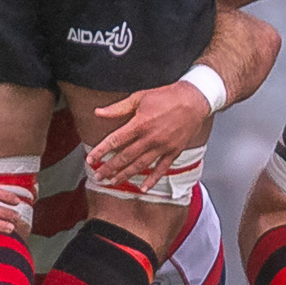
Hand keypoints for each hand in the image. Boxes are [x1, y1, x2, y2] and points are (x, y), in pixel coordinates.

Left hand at [89, 82, 210, 192]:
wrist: (195, 100)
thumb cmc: (167, 96)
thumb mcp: (140, 97)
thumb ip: (118, 108)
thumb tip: (98, 112)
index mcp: (140, 124)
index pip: (115, 140)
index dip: (101, 151)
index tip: (90, 159)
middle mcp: (150, 138)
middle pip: (125, 157)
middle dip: (109, 168)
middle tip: (98, 176)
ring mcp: (163, 147)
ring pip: (140, 165)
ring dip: (125, 175)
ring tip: (113, 181)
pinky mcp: (174, 151)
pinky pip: (161, 169)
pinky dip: (152, 179)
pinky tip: (143, 188)